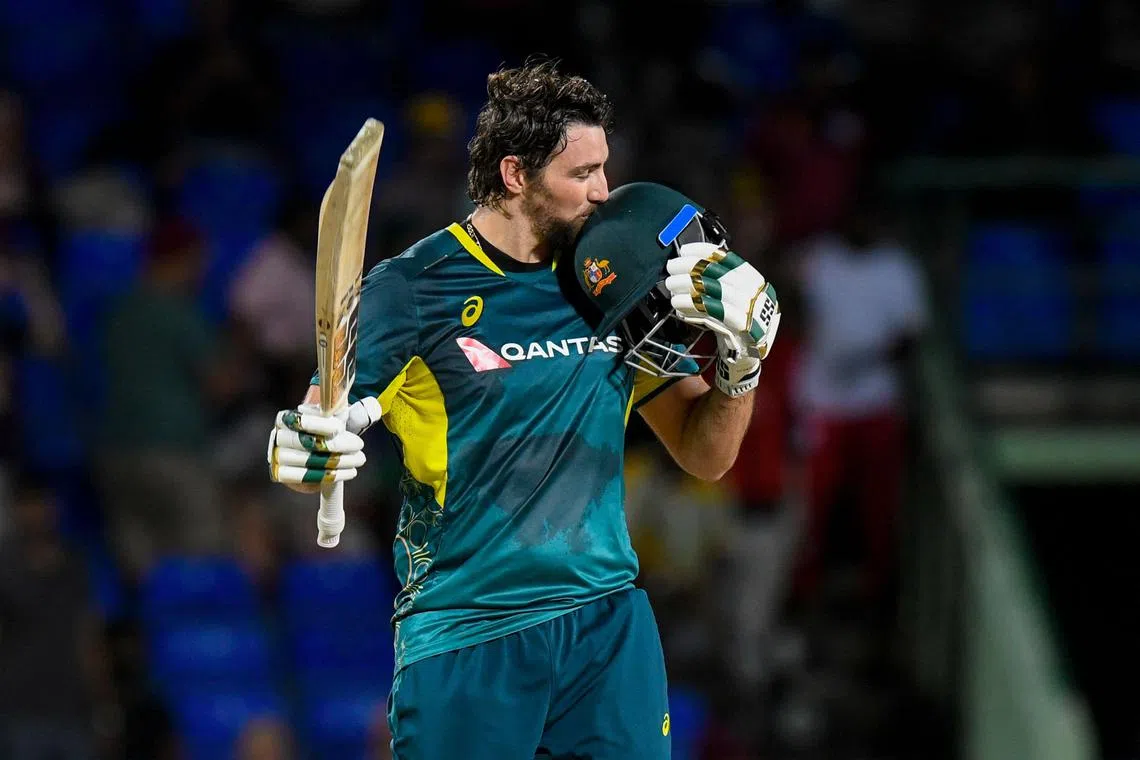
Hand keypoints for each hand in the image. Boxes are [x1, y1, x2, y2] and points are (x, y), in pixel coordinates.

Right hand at [267, 398, 381, 493]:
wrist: (314, 450)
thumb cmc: (326, 429)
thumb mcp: (331, 416)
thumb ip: (341, 409)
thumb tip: (361, 405)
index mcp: (285, 418)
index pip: (299, 421)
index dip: (318, 424)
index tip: (339, 428)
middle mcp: (277, 437)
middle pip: (306, 443)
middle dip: (336, 445)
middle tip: (359, 445)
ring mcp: (278, 458)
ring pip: (308, 462)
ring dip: (338, 462)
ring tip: (358, 459)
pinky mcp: (283, 475)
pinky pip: (305, 478)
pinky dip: (329, 476)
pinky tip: (348, 472)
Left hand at [664, 242, 780, 396]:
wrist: (746, 358)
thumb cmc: (733, 324)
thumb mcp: (730, 299)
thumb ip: (716, 282)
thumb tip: (688, 262)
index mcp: (755, 282)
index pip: (730, 260)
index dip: (706, 253)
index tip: (684, 250)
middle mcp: (758, 295)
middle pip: (721, 275)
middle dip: (692, 268)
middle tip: (670, 268)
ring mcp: (753, 313)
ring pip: (717, 294)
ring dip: (689, 288)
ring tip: (670, 287)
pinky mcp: (743, 331)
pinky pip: (714, 315)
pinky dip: (694, 308)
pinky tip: (678, 306)